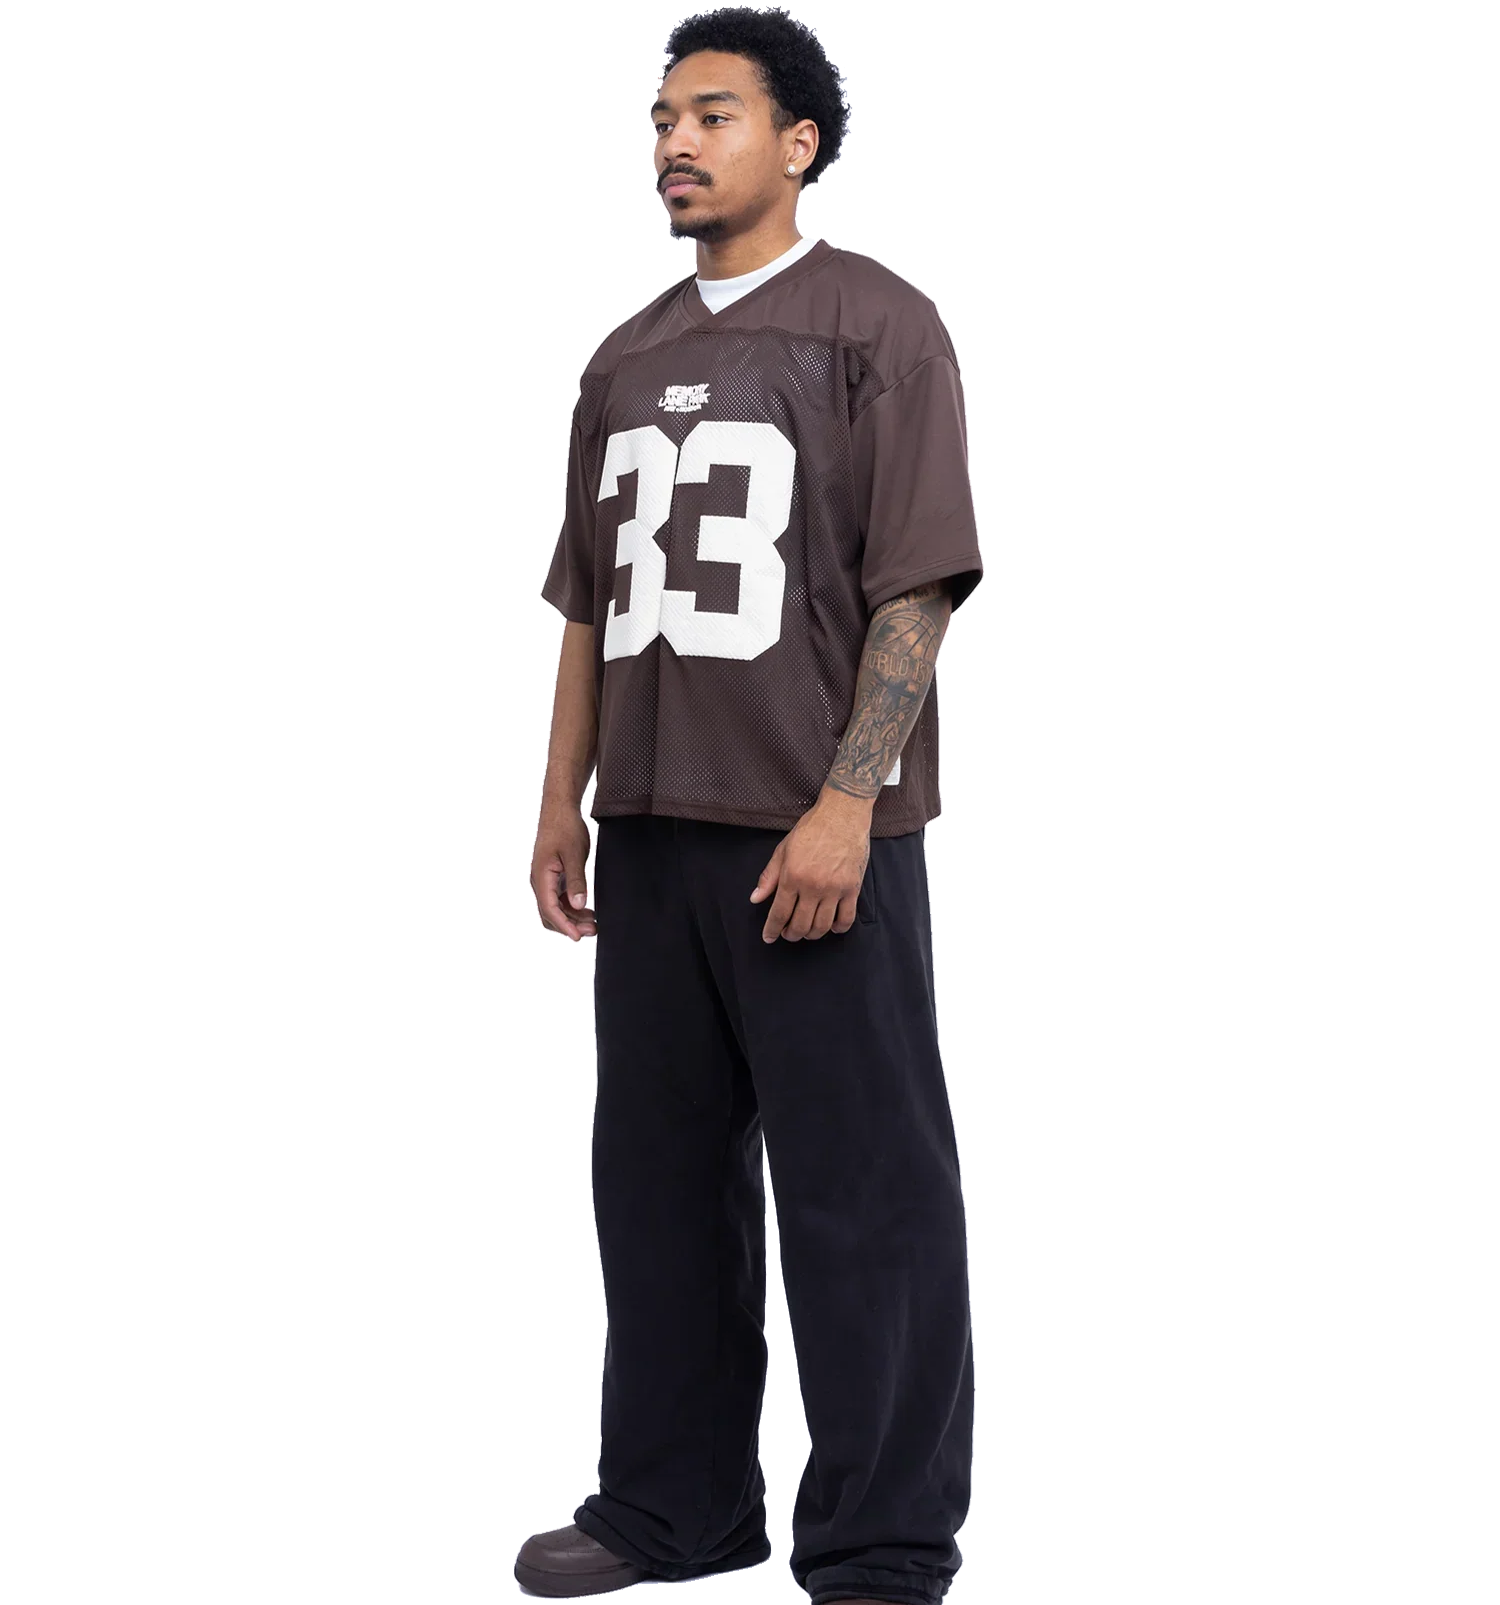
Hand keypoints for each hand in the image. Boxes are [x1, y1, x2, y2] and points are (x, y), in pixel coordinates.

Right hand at [531, 808, 596, 941]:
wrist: (559, 809)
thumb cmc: (565, 828)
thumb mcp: (574, 854)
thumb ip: (576, 880)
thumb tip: (577, 905)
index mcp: (541, 877)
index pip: (549, 909)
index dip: (564, 925)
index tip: (577, 937)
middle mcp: (540, 881)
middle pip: (550, 914)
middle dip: (569, 925)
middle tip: (592, 930)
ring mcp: (546, 880)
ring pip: (555, 908)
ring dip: (572, 918)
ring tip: (593, 924)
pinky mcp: (553, 877)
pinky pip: (559, 899)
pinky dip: (572, 908)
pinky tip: (587, 911)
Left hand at [750, 787, 871, 941]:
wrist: (842, 814)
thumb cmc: (812, 829)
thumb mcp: (783, 850)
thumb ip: (769, 877)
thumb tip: (755, 899)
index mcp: (792, 876)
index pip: (779, 913)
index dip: (772, 930)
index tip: (769, 937)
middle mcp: (813, 886)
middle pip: (800, 924)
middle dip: (791, 934)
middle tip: (788, 934)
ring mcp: (834, 889)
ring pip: (822, 926)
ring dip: (812, 935)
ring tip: (807, 931)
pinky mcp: (852, 888)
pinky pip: (846, 918)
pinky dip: (838, 928)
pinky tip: (831, 927)